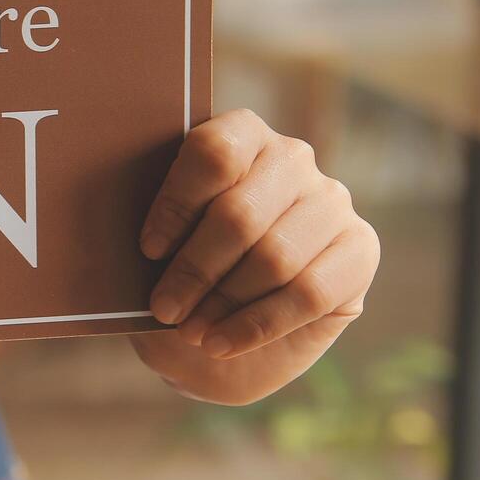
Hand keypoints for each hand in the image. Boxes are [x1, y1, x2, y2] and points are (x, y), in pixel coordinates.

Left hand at [128, 109, 379, 404]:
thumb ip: (150, 230)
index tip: (147, 250)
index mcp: (239, 135)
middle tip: (163, 308)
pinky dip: (257, 325)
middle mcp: (291, 158)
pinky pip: (310, 292)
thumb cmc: (180, 271)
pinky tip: (221, 343)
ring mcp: (331, 201)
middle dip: (195, 269)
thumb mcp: (156, 248)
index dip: (177, 203)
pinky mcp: (359, 249)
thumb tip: (120, 237)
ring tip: (191, 331)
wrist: (221, 326)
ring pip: (275, 256)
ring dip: (225, 302)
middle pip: (240, 213)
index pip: (213, 152)